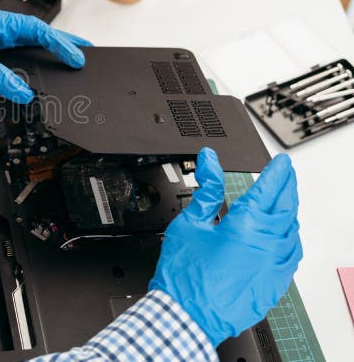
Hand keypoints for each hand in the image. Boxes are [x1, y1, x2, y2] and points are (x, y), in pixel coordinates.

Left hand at [0, 9, 89, 102]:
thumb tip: (22, 91)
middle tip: (86, 51)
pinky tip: (42, 77)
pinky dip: (32, 71)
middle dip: (62, 44)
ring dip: (49, 56)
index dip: (59, 42)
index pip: (36, 30)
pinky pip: (18, 65)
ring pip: (30, 50)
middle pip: (38, 37)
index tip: (75, 55)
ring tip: (71, 61)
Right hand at [149, 148, 301, 345]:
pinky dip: (290, 238)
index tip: (279, 164)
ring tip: (285, 200)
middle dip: (288, 187)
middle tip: (286, 174)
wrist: (186, 316)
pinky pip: (292, 255)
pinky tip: (285, 234)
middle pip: (286, 207)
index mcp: (245, 226)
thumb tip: (210, 163)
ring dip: (290, 211)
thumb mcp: (189, 223)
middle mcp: (267, 245)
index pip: (268, 190)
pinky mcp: (275, 284)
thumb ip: (206, 190)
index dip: (276, 173)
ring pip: (292, 231)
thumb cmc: (185, 275)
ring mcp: (275, 267)